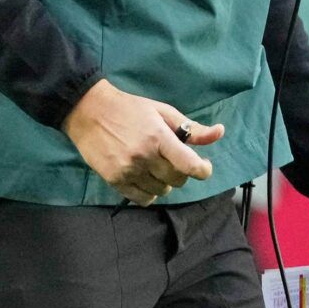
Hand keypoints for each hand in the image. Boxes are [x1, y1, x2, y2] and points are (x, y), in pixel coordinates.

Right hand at [61, 79, 223, 205]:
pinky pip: (143, 199)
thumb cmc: (129, 108)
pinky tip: (145, 178)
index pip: (189, 165)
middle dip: (181, 172)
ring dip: (164, 182)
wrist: (88, 112)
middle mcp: (144, 156)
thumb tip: (220, 132)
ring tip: (156, 166)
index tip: (204, 167)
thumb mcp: (162, 111)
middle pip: (177, 180)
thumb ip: (191, 127)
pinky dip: (149, 192)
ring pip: (161, 191)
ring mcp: (128, 170)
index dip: (203, 170)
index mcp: (158, 136)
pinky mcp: (115, 180)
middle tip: (174, 160)